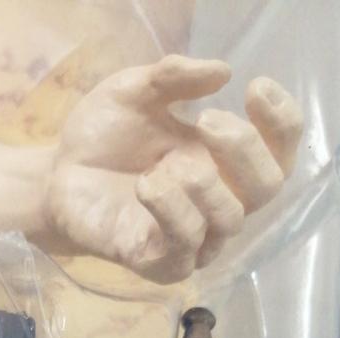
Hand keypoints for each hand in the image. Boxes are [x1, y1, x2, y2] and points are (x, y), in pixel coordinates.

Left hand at [48, 55, 302, 282]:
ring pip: (230, 219)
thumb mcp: (135, 90)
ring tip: (160, 165)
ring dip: (200, 182)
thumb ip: (174, 77)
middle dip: (245, 148)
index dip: (283, 123)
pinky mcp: (160, 264)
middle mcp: (217, 204)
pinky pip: (185, 246)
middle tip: (206, 122)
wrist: (56, 178)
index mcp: (224, 163)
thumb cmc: (105, 138)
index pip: (280, 154)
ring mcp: (192, 239)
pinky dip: (171, 209)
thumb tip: (222, 71)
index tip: (255, 87)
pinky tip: (146, 186)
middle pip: (268, 187)